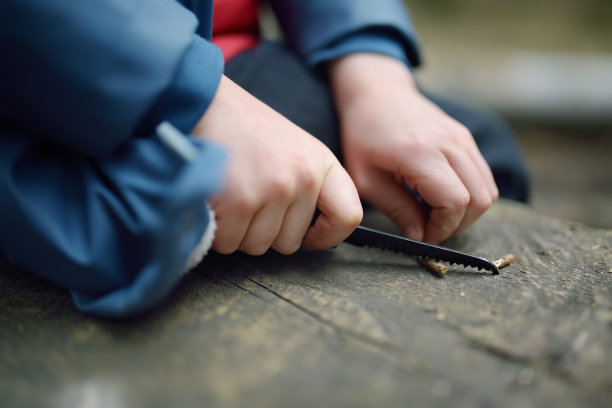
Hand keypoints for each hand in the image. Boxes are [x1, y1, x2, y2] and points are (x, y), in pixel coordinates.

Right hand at [193, 76, 361, 254]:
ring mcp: (272, 189)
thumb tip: (310, 234)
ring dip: (237, 231)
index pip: (348, 216)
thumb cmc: (240, 127)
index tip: (307, 234)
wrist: (199, 100)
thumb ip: (306, 185)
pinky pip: (229, 242)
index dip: (326, 235)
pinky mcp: (240, 200)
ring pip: (257, 246)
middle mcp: (302, 177)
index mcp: (320, 162)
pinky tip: (214, 200)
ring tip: (228, 194)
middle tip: (245, 197)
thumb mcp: (290, 147)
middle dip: (263, 231)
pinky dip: (216, 230)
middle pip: (289, 243)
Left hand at [329, 54, 497, 243]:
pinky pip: (483, 177)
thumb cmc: (363, 135)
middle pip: (480, 200)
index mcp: (421, 153)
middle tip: (429, 229)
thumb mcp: (366, 179)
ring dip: (466, 213)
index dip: (442, 228)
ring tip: (434, 214)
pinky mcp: (466, 138)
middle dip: (457, 225)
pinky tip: (441, 197)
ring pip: (488, 191)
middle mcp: (450, 143)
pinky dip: (470, 196)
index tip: (422, 236)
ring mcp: (463, 138)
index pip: (455, 202)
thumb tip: (420, 236)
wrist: (377, 93)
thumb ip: (396, 209)